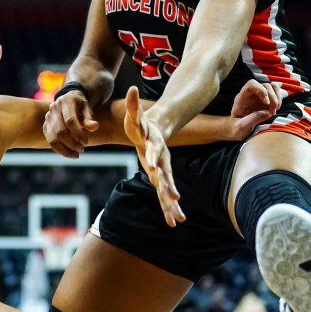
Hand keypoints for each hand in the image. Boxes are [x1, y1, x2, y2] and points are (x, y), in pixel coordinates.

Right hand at [42, 90, 99, 158]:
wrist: (69, 101)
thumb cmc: (81, 107)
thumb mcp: (87, 109)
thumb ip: (90, 119)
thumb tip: (95, 126)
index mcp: (66, 101)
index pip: (70, 121)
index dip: (78, 133)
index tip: (86, 142)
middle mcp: (54, 108)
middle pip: (60, 131)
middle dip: (72, 143)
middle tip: (82, 149)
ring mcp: (48, 117)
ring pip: (53, 138)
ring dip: (65, 149)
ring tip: (76, 155)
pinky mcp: (45, 126)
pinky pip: (50, 141)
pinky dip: (60, 149)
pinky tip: (70, 153)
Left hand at [123, 86, 184, 225]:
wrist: (156, 132)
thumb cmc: (142, 125)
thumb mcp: (136, 116)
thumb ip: (134, 105)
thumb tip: (132, 89)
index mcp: (155, 147)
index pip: (154, 155)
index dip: (154, 160)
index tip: (153, 169)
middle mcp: (162, 162)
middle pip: (165, 176)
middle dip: (169, 188)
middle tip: (175, 200)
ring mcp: (162, 172)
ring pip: (167, 190)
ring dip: (172, 205)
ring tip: (178, 220)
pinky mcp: (160, 179)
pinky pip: (164, 196)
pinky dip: (169, 208)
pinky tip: (175, 222)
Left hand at [229, 79, 280, 140]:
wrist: (238, 130)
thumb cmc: (236, 128)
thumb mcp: (240, 127)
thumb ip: (251, 120)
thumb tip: (267, 113)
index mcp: (241, 99)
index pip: (251, 84)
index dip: (261, 90)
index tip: (266, 102)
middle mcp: (251, 94)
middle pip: (265, 85)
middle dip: (272, 98)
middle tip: (272, 112)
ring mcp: (259, 96)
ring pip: (272, 87)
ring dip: (277, 98)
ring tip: (275, 110)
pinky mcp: (266, 100)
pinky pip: (276, 93)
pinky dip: (279, 100)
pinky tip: (276, 109)